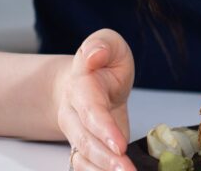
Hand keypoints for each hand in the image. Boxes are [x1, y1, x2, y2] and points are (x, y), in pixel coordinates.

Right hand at [55, 28, 136, 170]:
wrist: (86, 79)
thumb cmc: (101, 62)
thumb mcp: (108, 43)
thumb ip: (102, 44)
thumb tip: (95, 55)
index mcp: (80, 84)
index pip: (90, 108)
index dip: (103, 127)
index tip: (118, 143)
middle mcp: (74, 111)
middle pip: (85, 138)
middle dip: (105, 157)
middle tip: (126, 169)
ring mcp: (78, 131)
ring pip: (84, 154)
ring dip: (103, 169)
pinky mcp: (86, 145)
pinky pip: (85, 164)